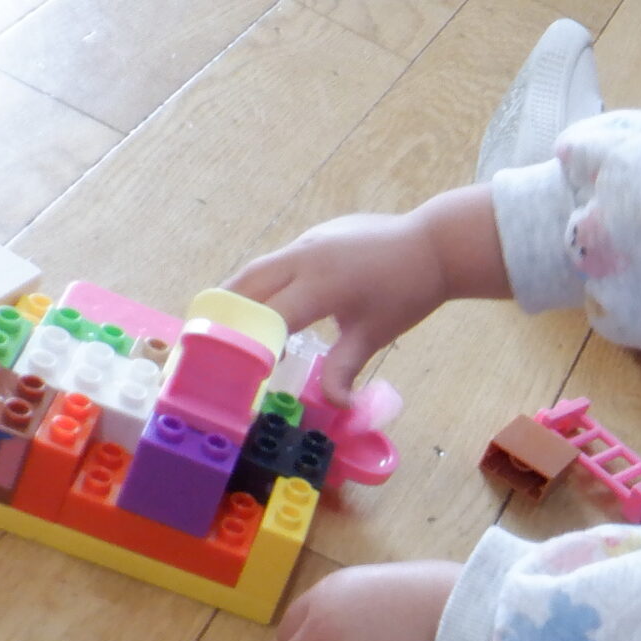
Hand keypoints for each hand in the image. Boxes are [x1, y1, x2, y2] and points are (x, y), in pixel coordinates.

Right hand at [224, 212, 447, 405]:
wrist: (433, 245)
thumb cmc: (406, 292)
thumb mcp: (374, 334)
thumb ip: (344, 368)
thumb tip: (334, 405)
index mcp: (320, 285)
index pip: (269, 317)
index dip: (249, 343)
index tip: (234, 367)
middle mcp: (305, 257)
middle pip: (248, 284)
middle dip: (226, 311)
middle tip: (207, 339)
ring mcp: (308, 240)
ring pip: (259, 268)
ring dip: (240, 294)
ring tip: (226, 322)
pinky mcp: (314, 235)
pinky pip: (279, 260)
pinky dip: (265, 282)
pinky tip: (267, 303)